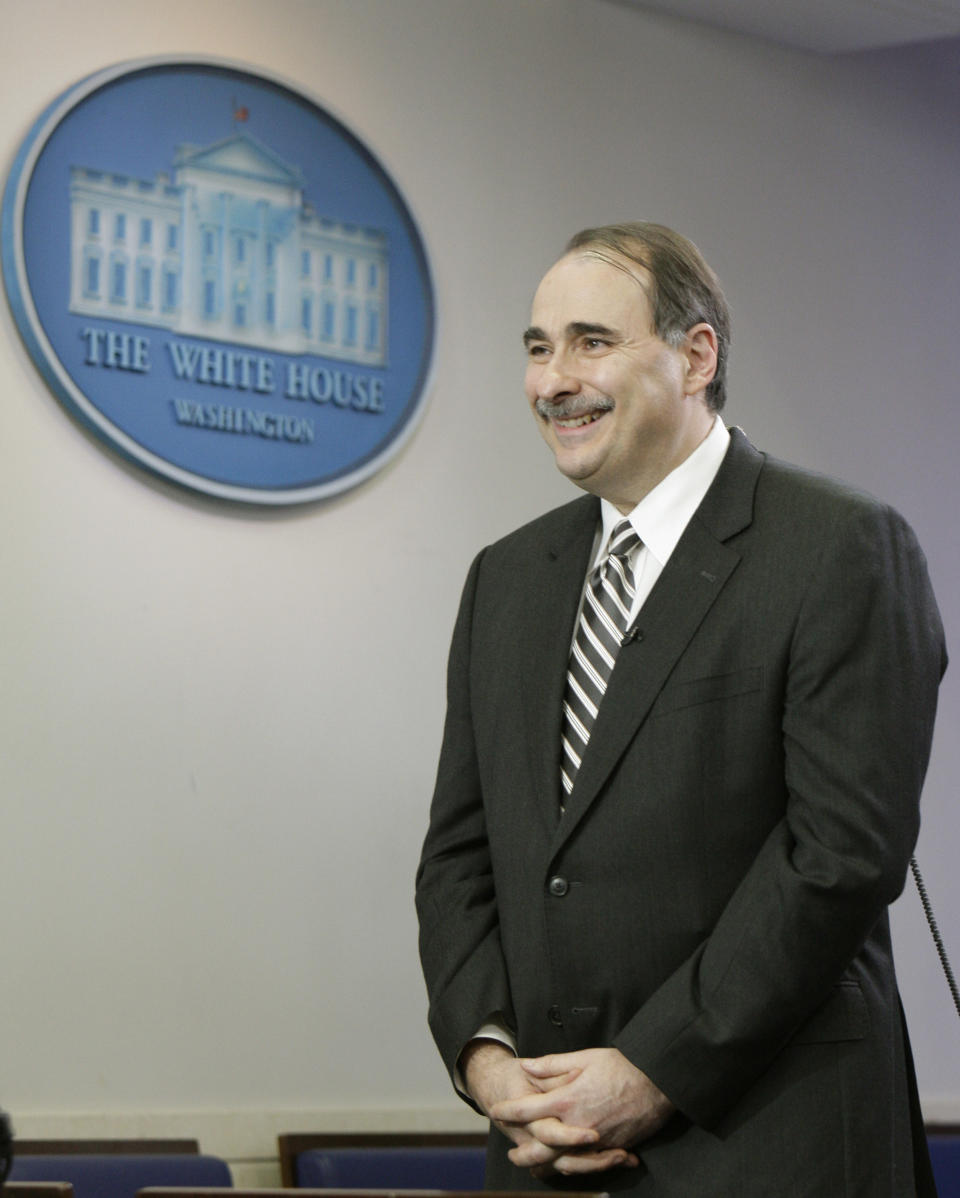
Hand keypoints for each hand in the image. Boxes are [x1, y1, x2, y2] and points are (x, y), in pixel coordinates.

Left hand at [490, 1047, 674, 1169]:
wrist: (657, 1083)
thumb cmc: (621, 1066)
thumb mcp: (584, 1057)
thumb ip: (552, 1064)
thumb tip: (526, 1066)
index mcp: (568, 1099)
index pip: (529, 1108)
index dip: (509, 1110)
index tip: (496, 1111)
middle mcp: (578, 1124)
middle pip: (542, 1146)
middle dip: (525, 1152)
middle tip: (513, 1155)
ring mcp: (595, 1140)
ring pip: (563, 1160)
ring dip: (546, 1165)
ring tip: (534, 1167)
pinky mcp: (611, 1148)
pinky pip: (587, 1163)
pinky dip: (573, 1167)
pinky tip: (565, 1166)